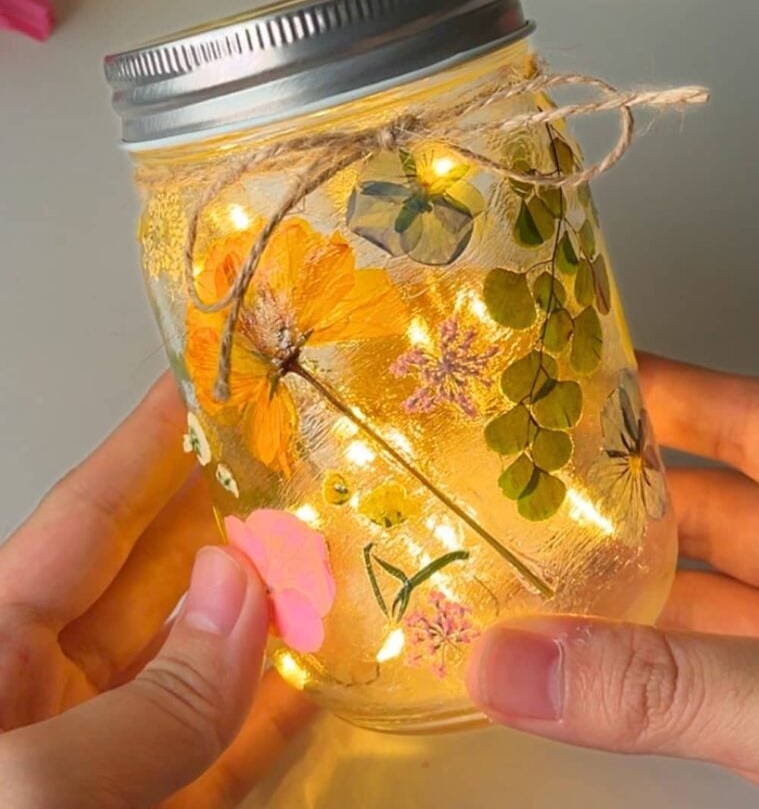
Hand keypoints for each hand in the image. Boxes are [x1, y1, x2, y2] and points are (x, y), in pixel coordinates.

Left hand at [0, 375, 310, 808]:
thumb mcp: (31, 785)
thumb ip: (151, 697)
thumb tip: (247, 592)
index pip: (86, 517)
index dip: (147, 445)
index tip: (206, 384)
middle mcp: (44, 692)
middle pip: (155, 580)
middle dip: (226, 516)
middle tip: (298, 456)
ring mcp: (98, 758)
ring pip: (198, 665)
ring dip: (267, 614)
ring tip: (331, 551)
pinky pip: (217, 755)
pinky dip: (271, 716)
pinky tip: (322, 673)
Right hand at [467, 354, 758, 807]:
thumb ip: (670, 682)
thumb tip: (515, 664)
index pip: (750, 419)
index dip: (666, 392)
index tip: (575, 375)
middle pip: (712, 506)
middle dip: (616, 496)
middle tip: (520, 478)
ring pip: (705, 596)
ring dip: (621, 593)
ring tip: (525, 573)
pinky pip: (713, 673)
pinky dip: (650, 668)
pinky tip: (584, 667)